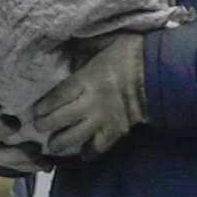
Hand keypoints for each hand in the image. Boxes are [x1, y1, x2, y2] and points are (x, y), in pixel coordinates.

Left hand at [34, 32, 151, 159]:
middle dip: (45, 125)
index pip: (56, 97)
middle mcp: (91, 102)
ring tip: (54, 145)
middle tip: (40, 127)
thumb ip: (84, 48)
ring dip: (60, 143)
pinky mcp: (117, 131)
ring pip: (74, 138)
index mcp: (86, 79)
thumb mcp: (105, 42)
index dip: (42, 107)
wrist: (161, 70)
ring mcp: (103, 119)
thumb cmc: (132, 52)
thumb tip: (67, 47)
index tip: (34, 111)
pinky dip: (89, 152)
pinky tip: (83, 154)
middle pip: (59, 120)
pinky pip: (99, 147)